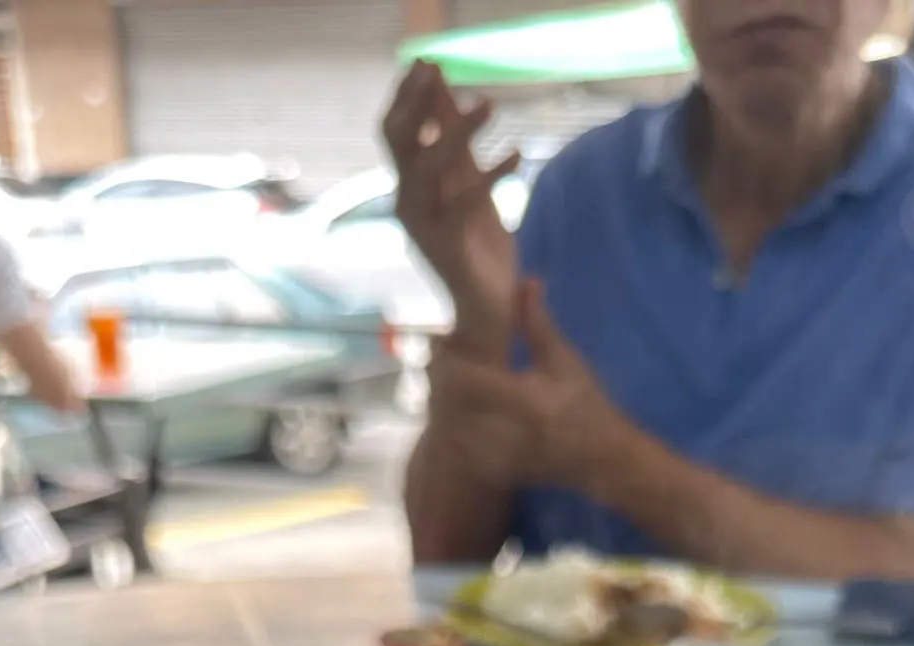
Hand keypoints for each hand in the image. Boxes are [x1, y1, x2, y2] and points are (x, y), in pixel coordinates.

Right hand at [382, 61, 519, 357]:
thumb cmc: (481, 251)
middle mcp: (409, 206)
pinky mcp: (447, 250)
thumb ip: (461, 148)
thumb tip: (449, 94)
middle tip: (436, 69)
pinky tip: (517, 155)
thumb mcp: (472, 188)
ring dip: (458, 132)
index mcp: (412, 190)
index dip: (406, 96)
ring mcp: (423, 229)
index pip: (396, 133)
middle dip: (415, 102)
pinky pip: (463, 204)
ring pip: (428, 168)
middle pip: (398, 143)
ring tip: (491, 105)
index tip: (425, 62)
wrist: (486, 316)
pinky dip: (492, 176)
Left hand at [427, 279, 634, 492]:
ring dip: (441, 404)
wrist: (602, 460)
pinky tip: (459, 415)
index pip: (462, 378)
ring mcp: (498, 458)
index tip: (442, 340)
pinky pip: (460, 450)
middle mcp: (506, 432)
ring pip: (448, 428)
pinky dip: (453, 430)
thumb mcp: (565, 360)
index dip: (445, 357)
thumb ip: (537, 324)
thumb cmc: (587, 404)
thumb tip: (526, 281)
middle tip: (437, 360)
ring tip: (446, 385)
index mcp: (522, 400)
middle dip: (438, 379)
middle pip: (448, 403)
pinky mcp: (494, 473)